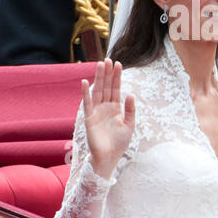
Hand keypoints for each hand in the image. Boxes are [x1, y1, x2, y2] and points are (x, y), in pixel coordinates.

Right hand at [82, 59, 134, 179]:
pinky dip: (86, 93)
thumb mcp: (129, 125)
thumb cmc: (119, 144)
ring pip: (97, 91)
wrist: (109, 158)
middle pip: (106, 86)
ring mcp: (96, 112)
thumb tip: (130, 94)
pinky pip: (87, 103)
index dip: (117, 77)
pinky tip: (86, 82)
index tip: (118, 64)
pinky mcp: (89, 118)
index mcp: (115, 109)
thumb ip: (130, 110)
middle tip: (108, 59)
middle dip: (107, 73)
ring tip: (100, 64)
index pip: (116, 89)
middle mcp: (105, 108)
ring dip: (99, 78)